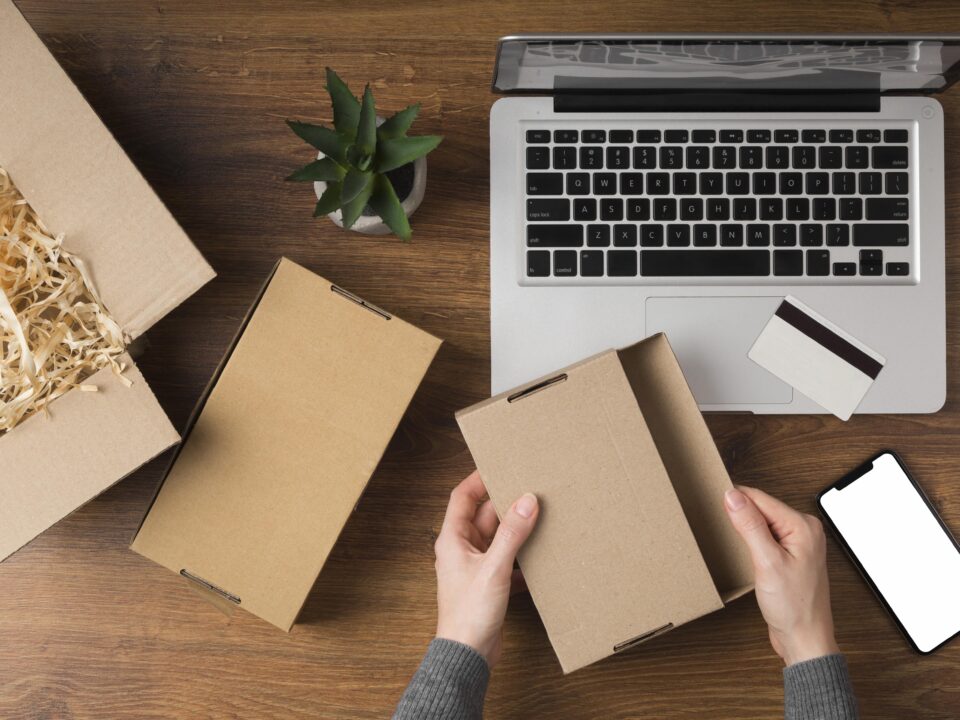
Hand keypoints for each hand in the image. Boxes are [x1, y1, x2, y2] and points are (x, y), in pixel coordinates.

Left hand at [434, 470, 539, 667]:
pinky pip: (506, 561)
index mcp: (452, 540)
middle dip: (506, 504)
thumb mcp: (494, 568)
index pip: (462, 497)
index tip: (499, 464)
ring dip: (516, 531)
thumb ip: (512, 534)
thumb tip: (527, 501)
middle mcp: (461, 550)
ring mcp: (475, 567)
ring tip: (540, 517)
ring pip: (497, 539)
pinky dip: (521, 557)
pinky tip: (540, 557)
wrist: (467, 655)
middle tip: (529, 489)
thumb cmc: (469, 614)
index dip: (478, 479)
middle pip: (484, 516)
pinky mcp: (488, 584)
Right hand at [724, 485, 839, 665]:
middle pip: (761, 507)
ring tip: (728, 536)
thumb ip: (750, 526)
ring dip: (744, 527)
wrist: (804, 639)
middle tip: (719, 524)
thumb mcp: (767, 562)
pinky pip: (765, 536)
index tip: (711, 501)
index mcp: (803, 526)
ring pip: (761, 521)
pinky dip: (751, 540)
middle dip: (739, 514)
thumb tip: (732, 496)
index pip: (760, 498)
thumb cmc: (794, 607)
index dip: (734, 500)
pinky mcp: (790, 555)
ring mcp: (798, 543)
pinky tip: (742, 550)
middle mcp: (804, 530)